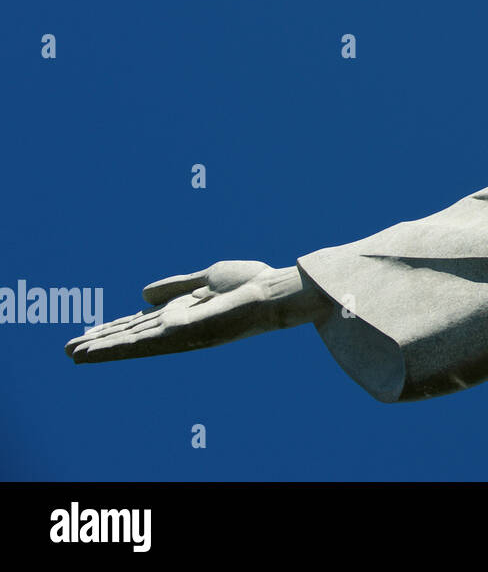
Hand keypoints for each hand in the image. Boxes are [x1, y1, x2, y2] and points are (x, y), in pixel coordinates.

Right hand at [64, 261, 324, 362]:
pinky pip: (142, 343)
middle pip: (131, 335)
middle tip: (69, 350)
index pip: (141, 323)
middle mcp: (177, 325)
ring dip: (100, 348)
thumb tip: (141, 294)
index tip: (88, 332)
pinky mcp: (181, 334)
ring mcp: (178, 332)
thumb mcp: (207, 279)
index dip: (114, 328)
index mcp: (182, 311)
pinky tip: (95, 351)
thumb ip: (176, 286)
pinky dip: (115, 348)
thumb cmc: (250, 284)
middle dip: (101, 342)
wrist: (273, 292)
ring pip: (131, 343)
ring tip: (71, 353)